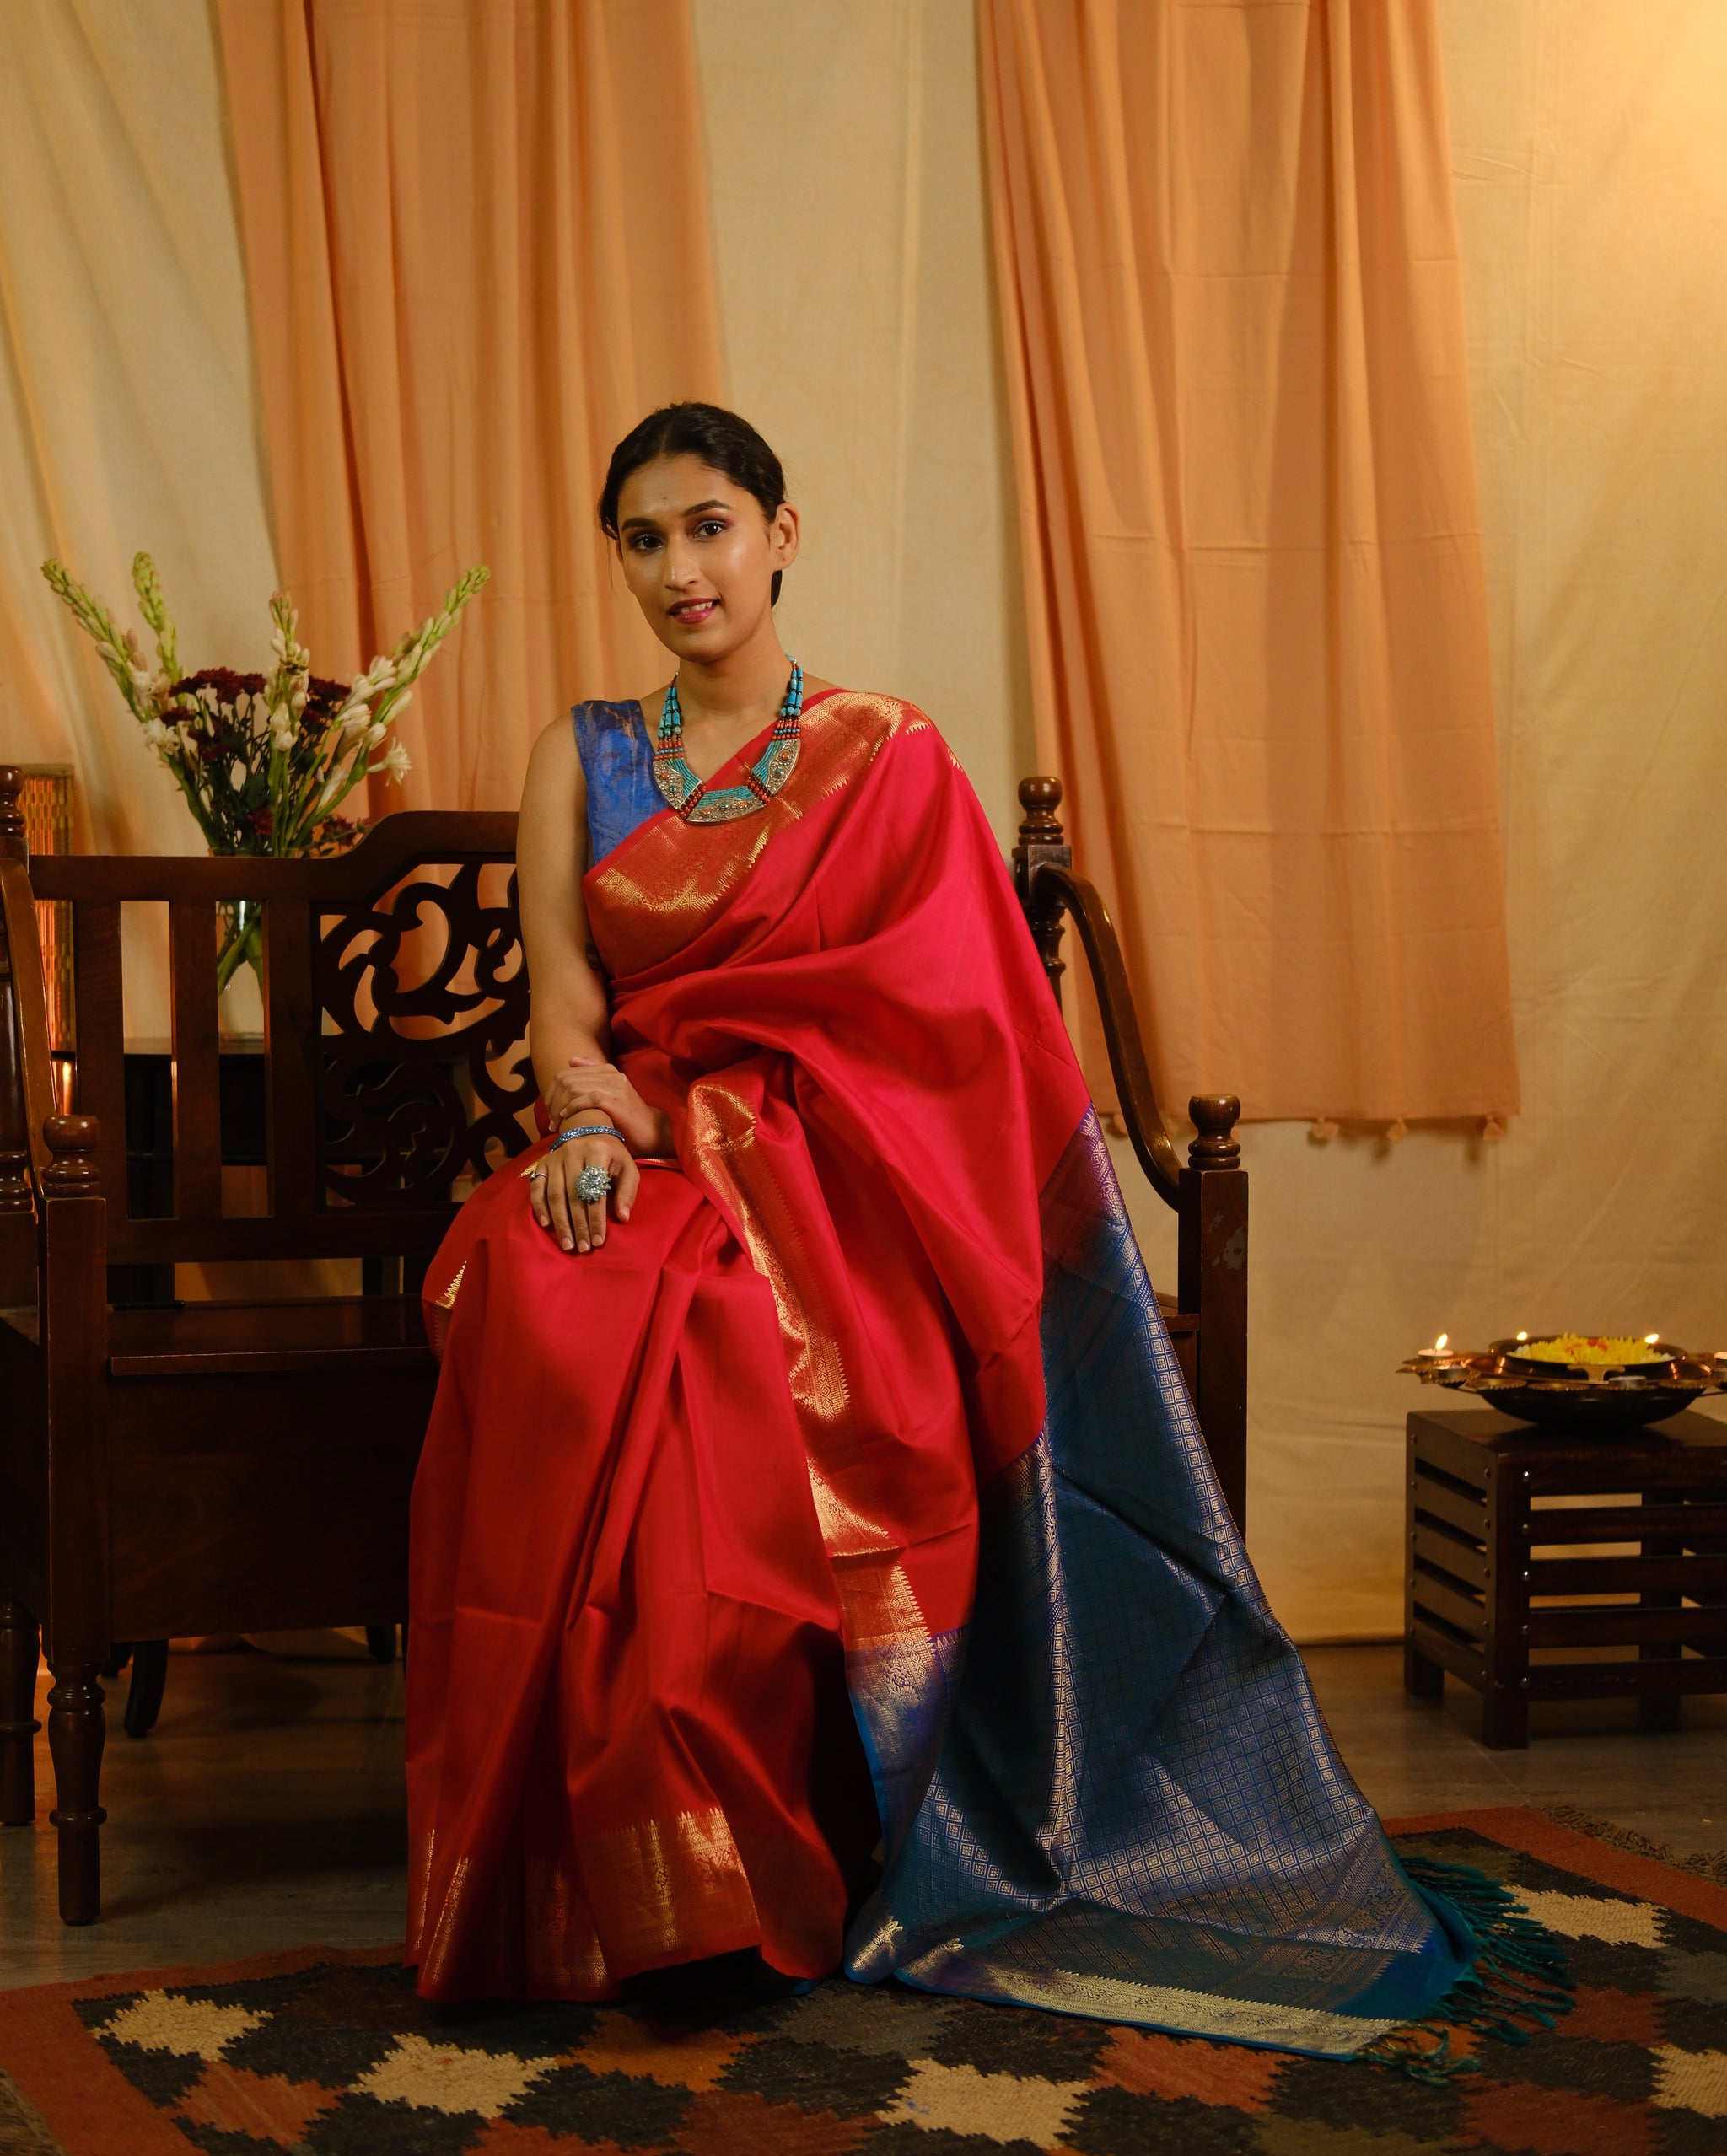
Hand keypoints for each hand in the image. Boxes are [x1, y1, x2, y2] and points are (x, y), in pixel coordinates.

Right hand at [525, 1128, 638, 1254]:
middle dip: (579, 1225)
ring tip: (568, 1244)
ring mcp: (555, 1158)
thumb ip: (627, 1192)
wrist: (588, 1128)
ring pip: (555, 1195)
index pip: (596, 1192)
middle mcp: (573, 1153)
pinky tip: (546, 1225)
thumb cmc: (612, 1154)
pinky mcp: (542, 1162)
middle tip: (583, 1248)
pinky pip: (537, 1187)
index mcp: (597, 1153)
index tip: (598, 1241)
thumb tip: (623, 1217)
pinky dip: (540, 1207)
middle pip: (574, 1196)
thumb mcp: (627, 1168)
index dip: (596, 1219)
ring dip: (561, 1223)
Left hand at [543, 1056, 672, 1155]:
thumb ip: (591, 1078)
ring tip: (556, 1122)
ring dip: (559, 1106)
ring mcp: (615, 1086)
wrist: (652, 1133)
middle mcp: (611, 1074)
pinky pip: (588, 1098)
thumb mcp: (608, 1094)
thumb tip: (571, 1060)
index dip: (552, 1091)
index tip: (549, 1110)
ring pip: (574, 1087)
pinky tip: (566, 1118)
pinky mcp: (617, 1101)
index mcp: (607, 1070)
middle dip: (553, 1100)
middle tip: (550, 1119)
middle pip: (567, 1079)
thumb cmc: (626, 1119)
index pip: (567, 1072)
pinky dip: (573, 1108)